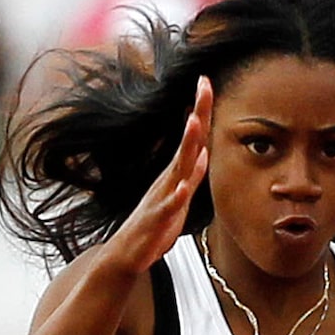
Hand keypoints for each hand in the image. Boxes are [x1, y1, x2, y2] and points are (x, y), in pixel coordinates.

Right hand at [104, 77, 211, 277]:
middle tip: (203, 86)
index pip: (193, 138)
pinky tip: (184, 186)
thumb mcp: (180, 197)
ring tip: (194, 123)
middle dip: (197, 114)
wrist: (128, 253)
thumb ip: (192, 175)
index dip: (200, 110)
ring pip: (177, 169)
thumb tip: (205, 152)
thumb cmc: (155, 225)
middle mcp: (168, 179)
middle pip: (187, 143)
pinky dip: (177, 196)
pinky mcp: (156, 220)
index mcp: (175, 173)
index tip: (206, 81)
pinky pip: (168, 207)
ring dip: (186, 146)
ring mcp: (162, 197)